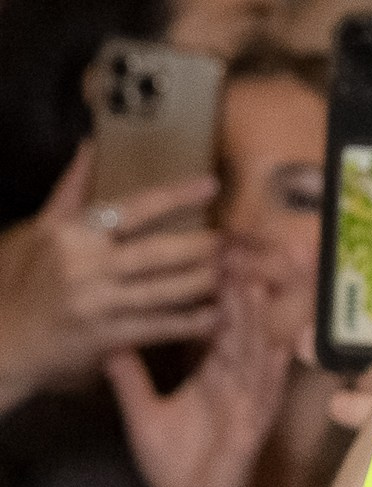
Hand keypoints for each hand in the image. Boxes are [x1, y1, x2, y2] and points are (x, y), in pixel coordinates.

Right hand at [0, 149, 219, 415]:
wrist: (3, 338)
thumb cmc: (19, 280)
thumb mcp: (37, 230)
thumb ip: (70, 192)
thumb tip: (91, 147)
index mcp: (71, 233)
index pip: (132, 207)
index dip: (176, 197)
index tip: (211, 186)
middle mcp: (86, 266)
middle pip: (157, 251)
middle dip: (200, 246)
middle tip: (234, 239)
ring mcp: (98, 304)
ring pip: (163, 290)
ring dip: (202, 282)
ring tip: (233, 273)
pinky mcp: (106, 339)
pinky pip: (157, 328)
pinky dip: (189, 322)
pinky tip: (216, 317)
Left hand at [105, 249, 292, 486]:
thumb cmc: (175, 468)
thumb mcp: (142, 413)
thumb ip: (129, 377)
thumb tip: (106, 339)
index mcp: (211, 378)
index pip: (215, 327)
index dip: (214, 292)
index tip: (209, 254)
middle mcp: (235, 386)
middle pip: (239, 331)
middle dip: (239, 293)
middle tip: (234, 251)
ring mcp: (248, 408)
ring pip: (255, 356)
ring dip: (257, 322)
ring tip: (254, 284)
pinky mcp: (253, 433)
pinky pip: (267, 398)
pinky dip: (275, 373)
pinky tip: (281, 347)